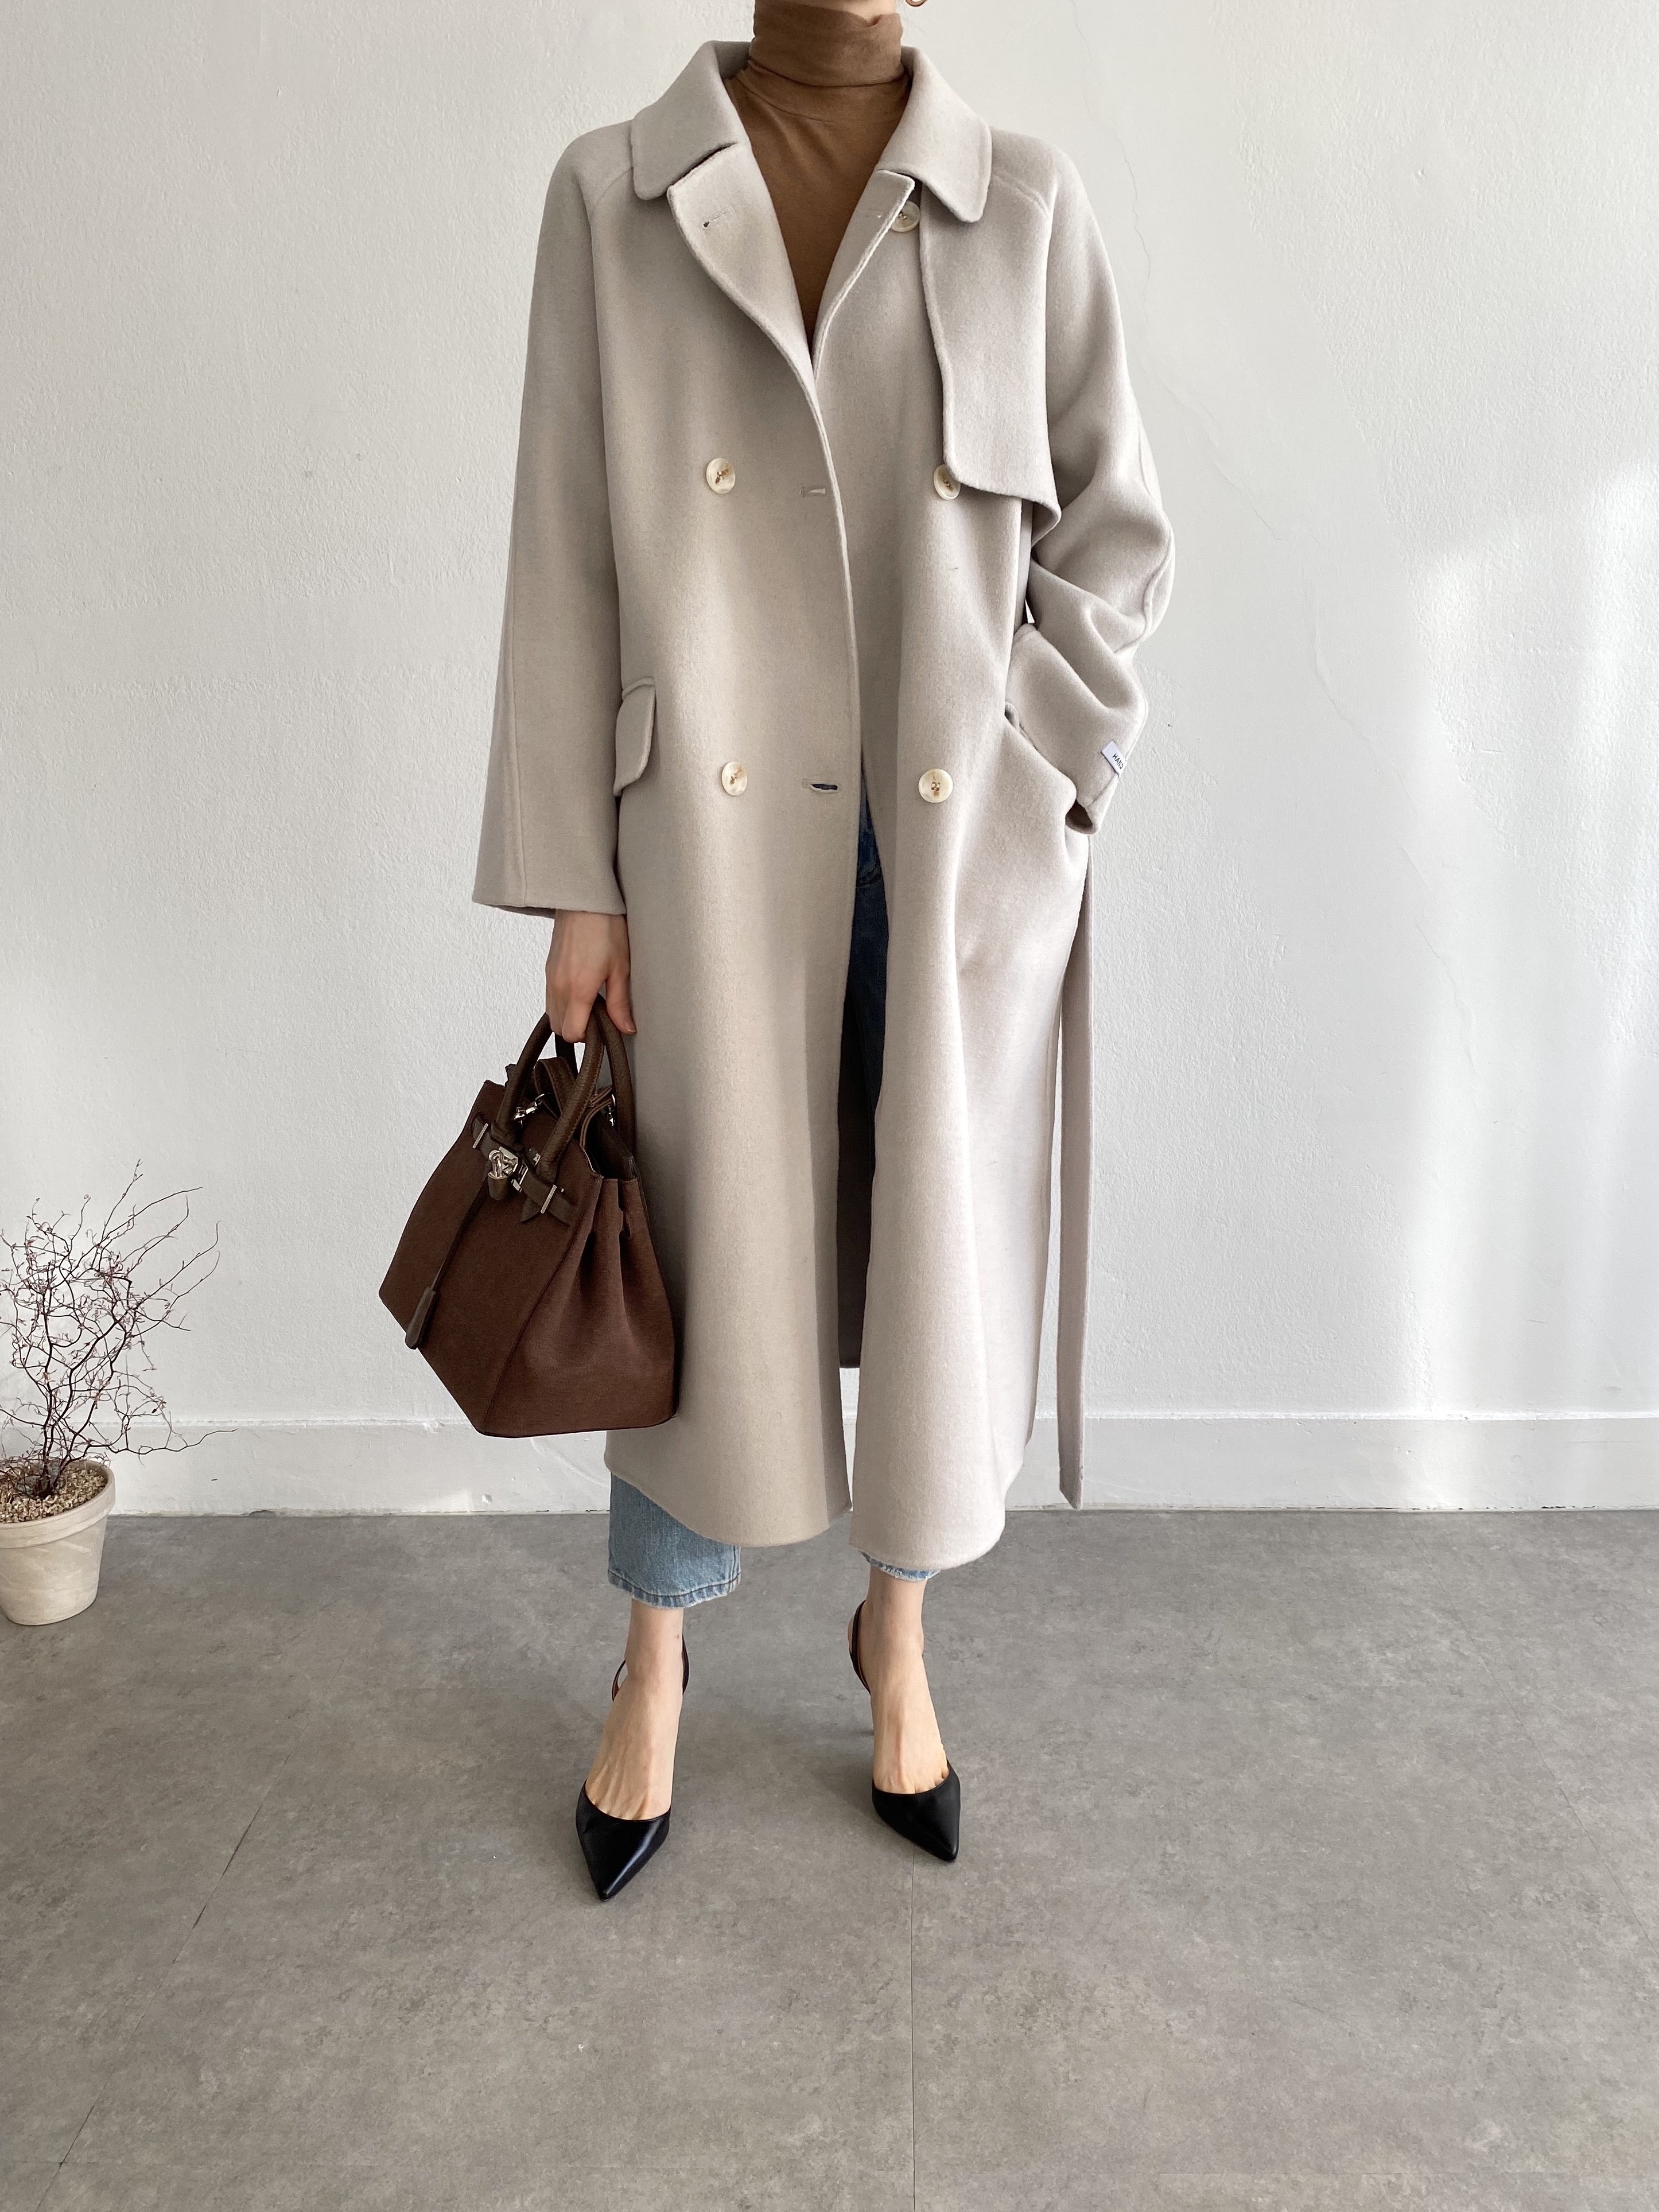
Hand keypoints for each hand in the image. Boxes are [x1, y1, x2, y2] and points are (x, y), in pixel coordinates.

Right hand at [545, 912, 634, 1042]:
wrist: (584, 900)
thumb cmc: (605, 928)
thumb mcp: (620, 968)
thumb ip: (620, 1003)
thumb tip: (625, 1027)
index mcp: (578, 989)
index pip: (572, 1032)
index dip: (587, 1037)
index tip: (602, 1028)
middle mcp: (558, 986)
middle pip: (559, 1027)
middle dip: (577, 1028)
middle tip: (598, 1015)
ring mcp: (550, 978)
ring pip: (552, 1014)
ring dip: (569, 1016)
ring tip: (591, 1001)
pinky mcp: (548, 969)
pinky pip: (549, 998)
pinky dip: (562, 1002)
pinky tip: (581, 989)